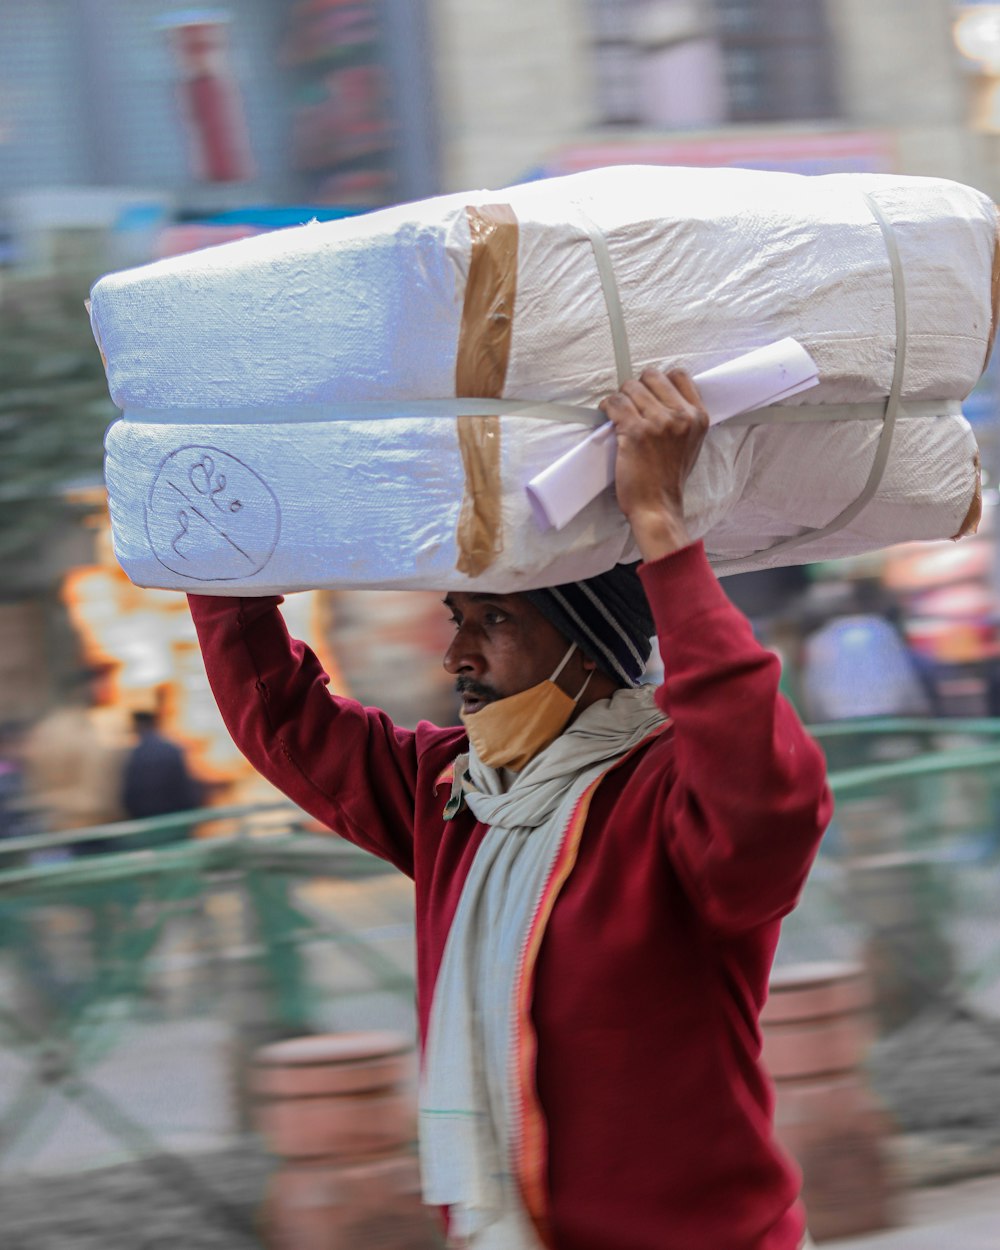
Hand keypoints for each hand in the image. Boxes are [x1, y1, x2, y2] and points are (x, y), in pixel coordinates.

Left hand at [599, 368, 708, 560]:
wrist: (658, 506)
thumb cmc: (669, 478)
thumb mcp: (690, 443)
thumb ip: (682, 417)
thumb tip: (659, 396)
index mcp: (698, 417)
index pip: (679, 375)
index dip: (659, 381)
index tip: (649, 393)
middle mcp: (681, 416)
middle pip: (652, 376)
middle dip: (637, 387)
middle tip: (631, 404)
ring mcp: (659, 423)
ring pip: (630, 388)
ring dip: (621, 398)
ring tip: (619, 413)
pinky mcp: (636, 431)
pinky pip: (615, 403)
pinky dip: (607, 406)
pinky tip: (608, 415)